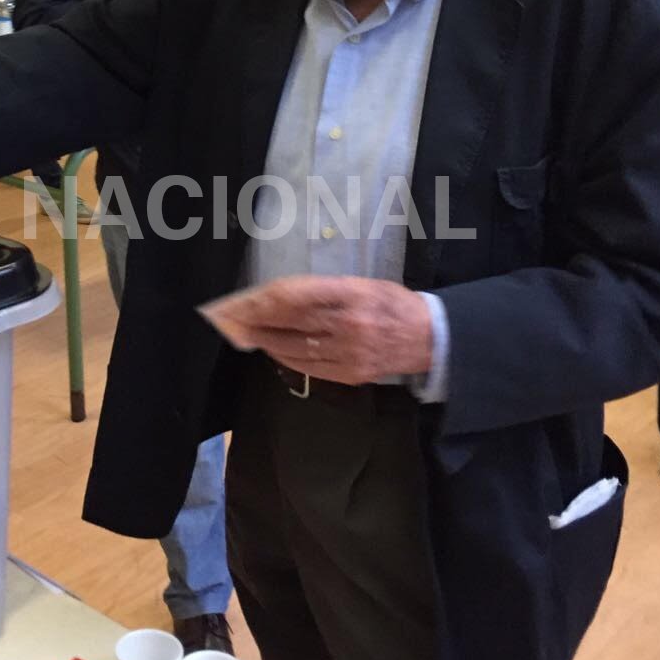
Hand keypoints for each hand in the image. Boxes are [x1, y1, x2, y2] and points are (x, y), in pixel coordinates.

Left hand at [225, 276, 432, 384]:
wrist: (430, 338)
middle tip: (229, 318)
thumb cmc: (392, 303)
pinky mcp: (350, 375)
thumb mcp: (361, 284)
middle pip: (288, 323)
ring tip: (243, 333)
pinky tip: (271, 349)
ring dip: (264, 341)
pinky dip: (284, 358)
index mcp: (351, 294)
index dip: (262, 300)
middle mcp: (348, 325)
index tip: (240, 300)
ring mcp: (349, 354)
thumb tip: (279, 297)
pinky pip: (307, 368)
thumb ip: (323, 290)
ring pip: (293, 349)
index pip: (295, 297)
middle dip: (254, 321)